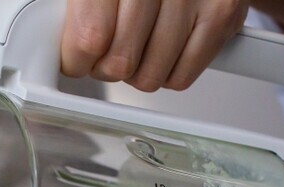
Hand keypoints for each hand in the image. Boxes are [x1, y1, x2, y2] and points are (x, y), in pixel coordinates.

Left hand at [60, 0, 248, 91]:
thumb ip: (80, 13)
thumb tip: (62, 51)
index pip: (89, 37)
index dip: (76, 59)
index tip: (77, 60)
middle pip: (119, 61)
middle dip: (109, 67)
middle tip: (111, 52)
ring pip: (149, 76)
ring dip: (140, 71)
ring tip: (142, 44)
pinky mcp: (221, 14)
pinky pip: (181, 76)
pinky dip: (169, 73)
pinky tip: (166, 47)